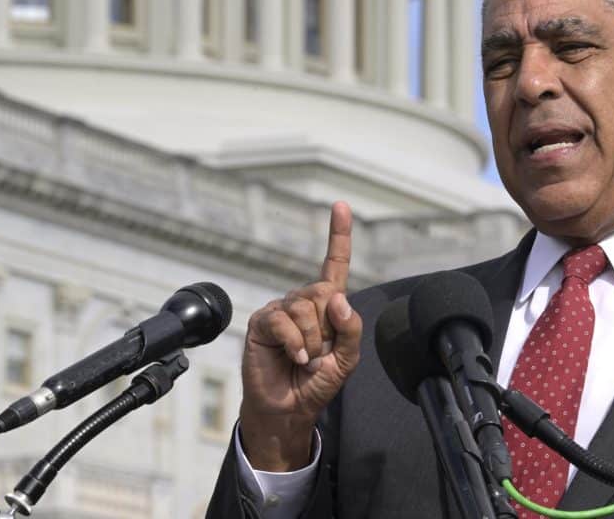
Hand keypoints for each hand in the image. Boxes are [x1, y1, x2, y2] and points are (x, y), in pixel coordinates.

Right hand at [239, 201, 362, 470]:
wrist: (289, 409)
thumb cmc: (317, 383)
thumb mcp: (347, 359)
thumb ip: (350, 329)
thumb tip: (338, 299)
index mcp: (327, 306)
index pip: (334, 264)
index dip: (338, 235)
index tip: (341, 205)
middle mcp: (303, 302)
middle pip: (323, 291)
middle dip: (327, 328)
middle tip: (320, 353)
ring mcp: (281, 310)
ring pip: (305, 308)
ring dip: (312, 341)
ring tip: (306, 359)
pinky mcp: (263, 323)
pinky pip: (283, 321)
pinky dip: (295, 342)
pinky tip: (296, 357)